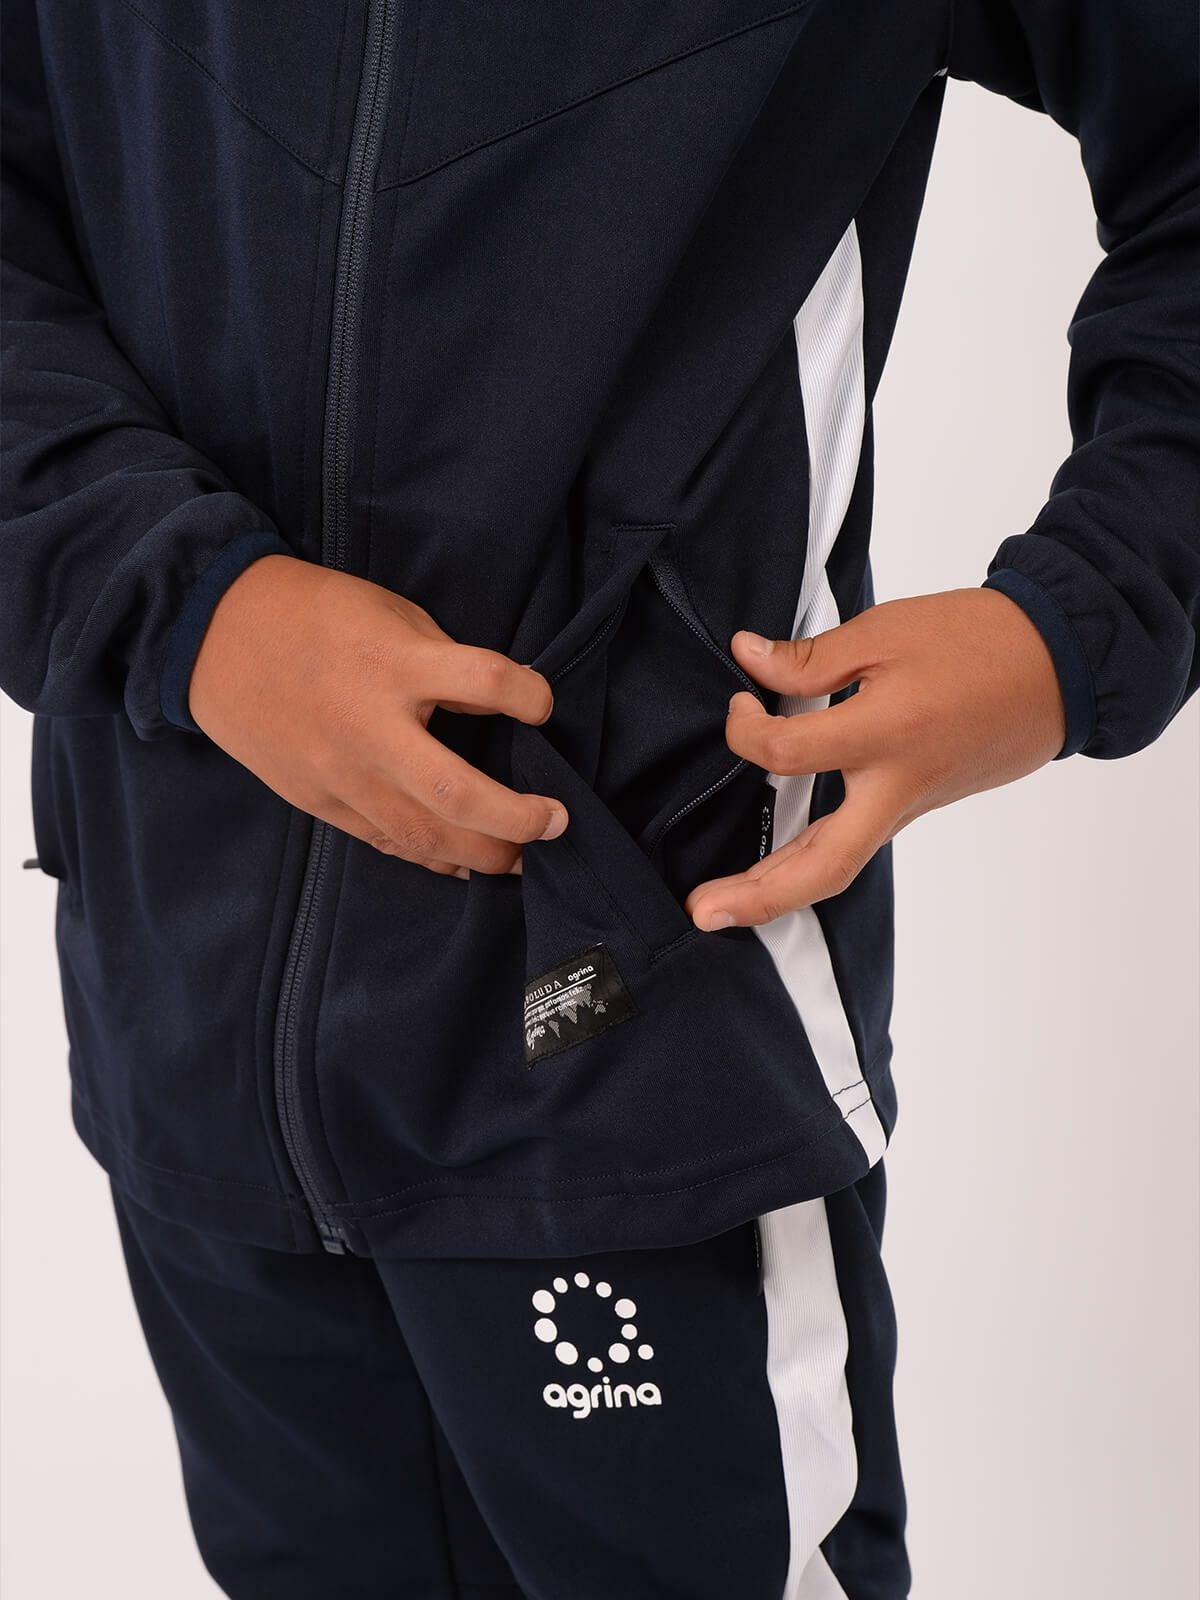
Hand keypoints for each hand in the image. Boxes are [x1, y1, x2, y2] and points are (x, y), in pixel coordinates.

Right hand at [189, 554, 566, 875]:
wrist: (214, 636)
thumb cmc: (314, 616)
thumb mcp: (390, 615)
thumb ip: (442, 661)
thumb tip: (498, 705)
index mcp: (393, 665)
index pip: (486, 684)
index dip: (530, 696)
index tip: (543, 702)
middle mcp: (368, 728)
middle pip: (456, 792)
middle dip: (517, 818)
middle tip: (556, 822)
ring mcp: (340, 773)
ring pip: (423, 833)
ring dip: (483, 853)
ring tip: (522, 858)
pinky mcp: (319, 800)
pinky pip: (384, 841)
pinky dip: (430, 857)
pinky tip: (463, 863)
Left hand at [685, 587, 1066, 929]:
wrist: (1057, 666)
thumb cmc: (976, 641)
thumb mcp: (885, 631)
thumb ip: (809, 658)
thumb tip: (747, 659)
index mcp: (886, 735)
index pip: (786, 754)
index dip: (745, 729)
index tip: (741, 700)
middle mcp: (896, 787)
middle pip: (823, 864)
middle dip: (759, 894)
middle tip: (702, 911)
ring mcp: (908, 806)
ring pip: (839, 865)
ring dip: (778, 891)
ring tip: (723, 905)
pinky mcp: (913, 807)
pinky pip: (855, 845)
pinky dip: (810, 863)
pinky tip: (776, 864)